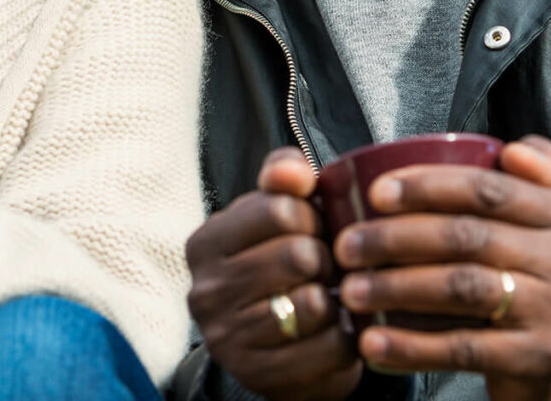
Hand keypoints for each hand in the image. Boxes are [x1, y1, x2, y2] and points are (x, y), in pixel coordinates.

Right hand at [186, 148, 361, 399]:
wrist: (271, 343)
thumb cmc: (275, 261)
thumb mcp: (270, 213)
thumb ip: (282, 177)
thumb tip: (296, 172)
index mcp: (204, 243)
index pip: (279, 210)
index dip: (312, 216)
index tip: (312, 228)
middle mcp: (206, 291)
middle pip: (299, 255)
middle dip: (327, 257)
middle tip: (326, 265)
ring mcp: (229, 339)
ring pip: (313, 304)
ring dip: (336, 298)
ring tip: (330, 295)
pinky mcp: (262, 378)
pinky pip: (330, 348)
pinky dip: (346, 335)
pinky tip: (336, 327)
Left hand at [335, 136, 550, 397]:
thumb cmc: (529, 270)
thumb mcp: (538, 219)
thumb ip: (524, 176)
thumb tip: (512, 150)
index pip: (485, 189)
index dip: (425, 186)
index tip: (373, 194)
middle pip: (465, 237)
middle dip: (394, 239)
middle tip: (344, 246)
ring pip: (460, 289)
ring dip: (395, 288)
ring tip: (349, 290)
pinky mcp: (538, 361)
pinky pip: (464, 349)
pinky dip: (411, 346)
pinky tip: (371, 342)